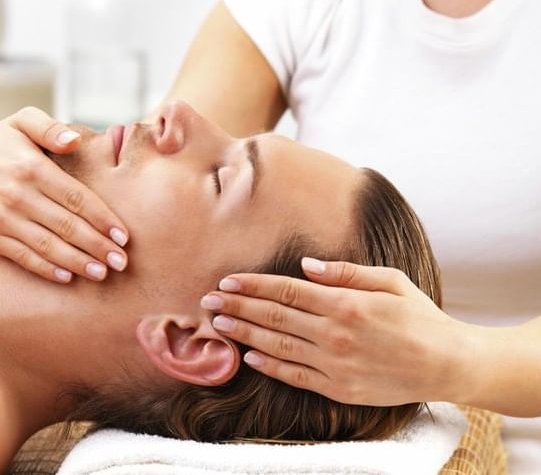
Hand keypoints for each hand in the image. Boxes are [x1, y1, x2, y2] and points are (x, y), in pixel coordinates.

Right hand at [0, 107, 128, 282]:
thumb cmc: (0, 139)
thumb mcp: (23, 120)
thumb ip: (50, 128)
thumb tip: (74, 140)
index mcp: (32, 168)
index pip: (76, 198)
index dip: (102, 219)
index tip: (123, 236)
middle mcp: (17, 195)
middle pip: (66, 225)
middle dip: (97, 246)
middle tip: (122, 262)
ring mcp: (1, 218)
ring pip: (47, 245)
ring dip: (77, 262)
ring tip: (102, 273)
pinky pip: (22, 256)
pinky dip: (46, 269)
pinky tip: (68, 277)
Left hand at [201, 259, 469, 405]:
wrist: (446, 364)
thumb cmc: (419, 316)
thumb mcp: (390, 280)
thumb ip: (345, 272)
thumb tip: (305, 265)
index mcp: (345, 303)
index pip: (286, 290)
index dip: (253, 286)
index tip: (228, 282)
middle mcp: (334, 334)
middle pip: (273, 316)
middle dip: (237, 307)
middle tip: (208, 301)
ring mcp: (334, 364)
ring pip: (277, 345)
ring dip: (244, 334)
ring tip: (218, 324)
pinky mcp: (338, 389)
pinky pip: (294, 376)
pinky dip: (269, 365)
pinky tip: (249, 356)